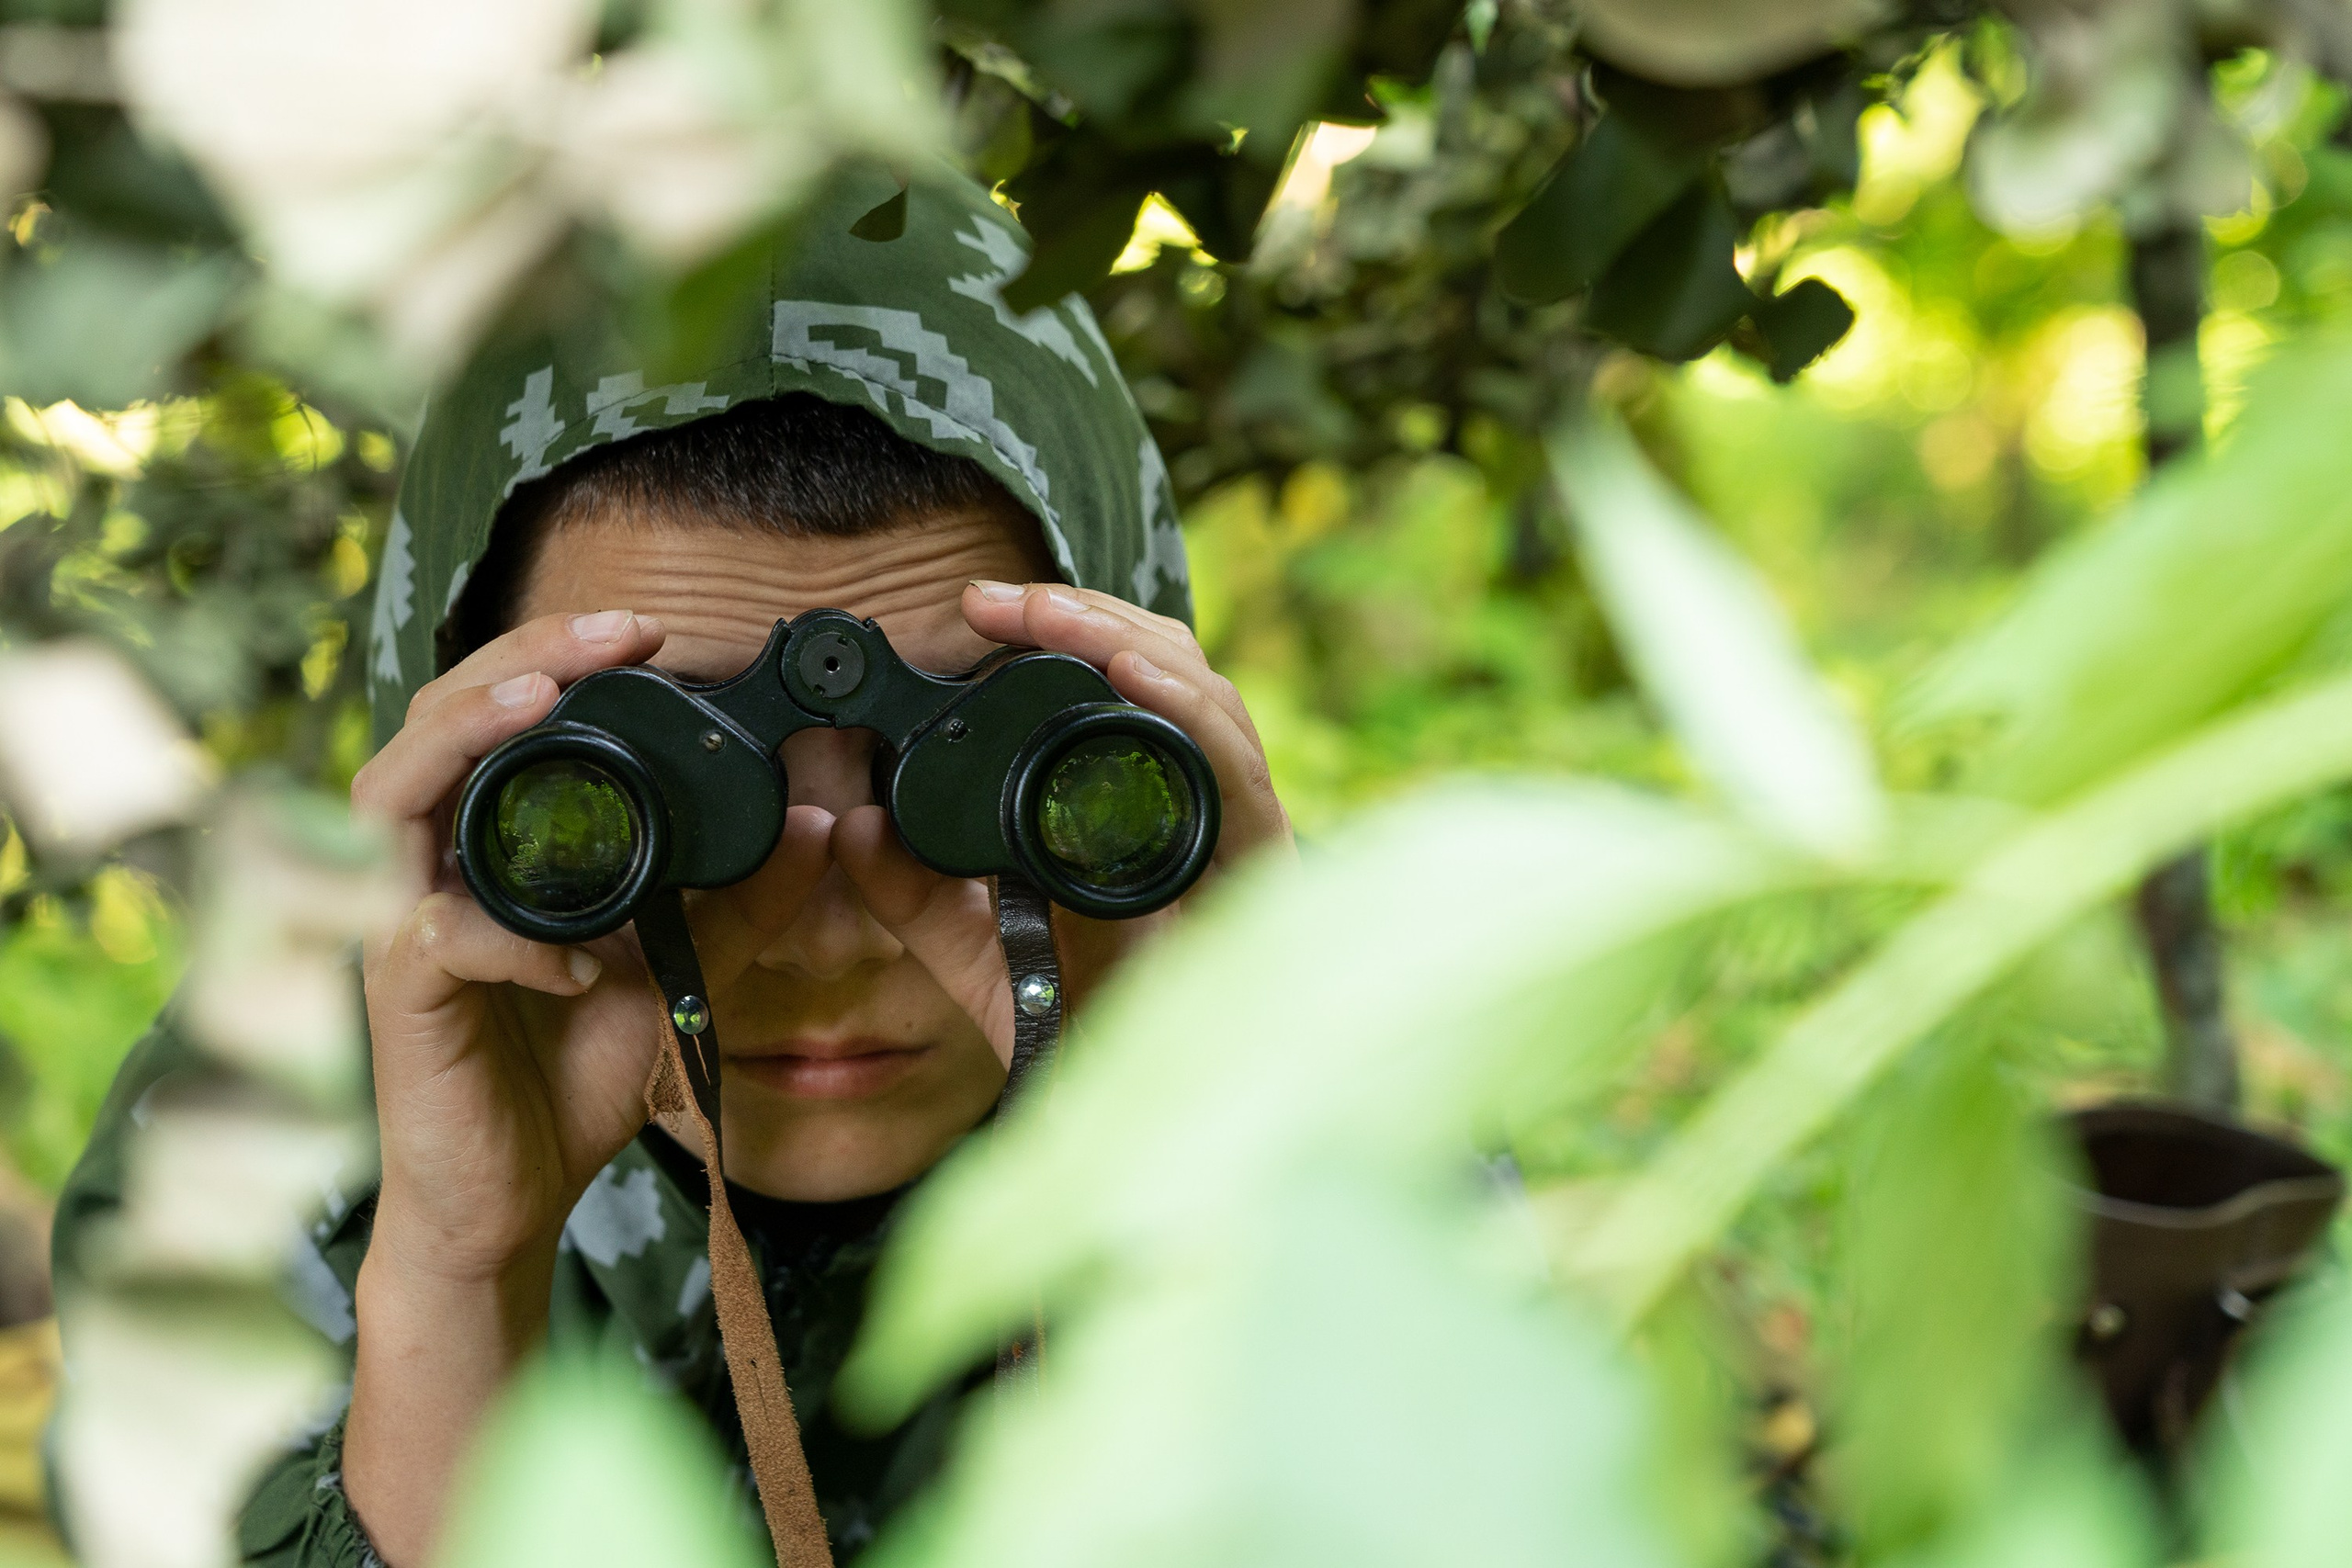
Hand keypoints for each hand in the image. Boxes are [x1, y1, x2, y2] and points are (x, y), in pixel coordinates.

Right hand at [342, 607, 830, 1563]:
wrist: (508, 1197)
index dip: (560, 655)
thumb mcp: (676, 971)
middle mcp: (425, 863)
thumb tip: (822, 824)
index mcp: (486, 838)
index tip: (653, 633)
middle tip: (616, 634)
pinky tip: (582, 958)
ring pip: (393, 793)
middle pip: (438, 717)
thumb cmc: (570, 1070)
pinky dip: (512, 938)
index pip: (499, 712)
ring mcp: (396, 924)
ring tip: (542, 699)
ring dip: (468, 736)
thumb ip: (738, 902)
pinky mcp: (396, 998)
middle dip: (522, 659)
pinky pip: (437, 938)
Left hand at [831, 581, 1292, 1058]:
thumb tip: (847, 825)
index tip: (973, 610)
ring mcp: (1234, 828)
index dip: (1055, 632)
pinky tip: (1131, 672)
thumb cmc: (1081, 1035)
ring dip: (1123, 638)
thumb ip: (914, 892)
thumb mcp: (973, 954)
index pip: (1112, 685)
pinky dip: (1184, 708)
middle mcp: (1192, 805)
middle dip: (1081, 616)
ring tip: (1051, 614)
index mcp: (1134, 808)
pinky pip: (1233, 765)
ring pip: (1201, 692)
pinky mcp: (1263, 861)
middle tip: (994, 601)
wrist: (1141, 1119)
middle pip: (1161, 667)